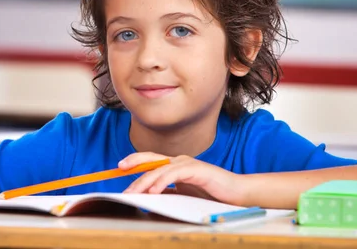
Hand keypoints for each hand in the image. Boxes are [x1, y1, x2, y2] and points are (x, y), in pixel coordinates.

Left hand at [119, 152, 245, 204]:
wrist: (236, 194)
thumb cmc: (212, 194)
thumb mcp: (185, 195)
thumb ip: (169, 193)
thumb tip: (149, 198)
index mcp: (176, 166)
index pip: (151, 160)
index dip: (135, 161)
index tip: (120, 167)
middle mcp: (179, 161)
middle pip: (151, 159)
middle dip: (134, 162)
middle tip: (119, 168)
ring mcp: (188, 164)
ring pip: (160, 169)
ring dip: (144, 180)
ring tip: (133, 191)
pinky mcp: (196, 170)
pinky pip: (174, 174)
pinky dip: (162, 182)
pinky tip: (153, 190)